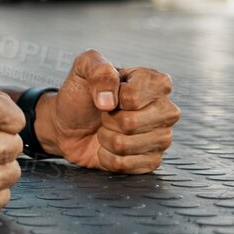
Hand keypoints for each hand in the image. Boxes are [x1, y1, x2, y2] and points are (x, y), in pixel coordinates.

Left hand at [42, 50, 179, 173]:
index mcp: (155, 83)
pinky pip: (125, 165)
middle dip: (108, 120)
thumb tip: (109, 101)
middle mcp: (165, 110)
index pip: (133, 97)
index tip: (108, 95)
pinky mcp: (152, 160)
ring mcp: (162, 137)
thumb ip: (98, 68)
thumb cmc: (81, 95)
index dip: (113, 97)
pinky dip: (107, 157)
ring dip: (106, 139)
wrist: (68, 125)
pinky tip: (108, 148)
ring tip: (106, 129)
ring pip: (126, 145)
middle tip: (105, 114)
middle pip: (131, 123)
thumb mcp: (83, 68)